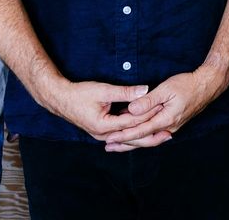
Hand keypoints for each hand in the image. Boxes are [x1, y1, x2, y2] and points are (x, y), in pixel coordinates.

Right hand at [44, 80, 161, 140]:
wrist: (60, 99)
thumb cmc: (79, 93)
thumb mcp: (103, 90)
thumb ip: (125, 92)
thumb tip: (145, 90)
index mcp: (104, 126)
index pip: (132, 121)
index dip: (148, 115)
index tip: (163, 110)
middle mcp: (103, 135)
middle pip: (132, 138)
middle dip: (150, 135)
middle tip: (168, 134)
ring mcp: (102, 135)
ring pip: (127, 139)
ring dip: (144, 136)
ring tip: (161, 135)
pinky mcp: (102, 132)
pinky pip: (121, 135)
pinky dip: (133, 133)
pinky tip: (144, 132)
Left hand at [102, 68, 221, 151]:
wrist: (207, 86)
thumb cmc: (187, 84)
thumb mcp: (166, 89)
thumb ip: (148, 101)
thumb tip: (132, 110)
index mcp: (166, 119)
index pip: (141, 131)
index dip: (124, 135)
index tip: (110, 138)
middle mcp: (169, 128)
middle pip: (144, 140)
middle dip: (125, 143)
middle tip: (108, 147)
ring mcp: (172, 127)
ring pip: (149, 139)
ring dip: (133, 142)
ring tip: (117, 145)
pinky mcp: (173, 124)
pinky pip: (155, 134)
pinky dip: (143, 136)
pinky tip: (135, 135)